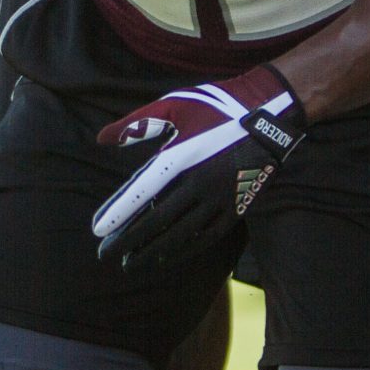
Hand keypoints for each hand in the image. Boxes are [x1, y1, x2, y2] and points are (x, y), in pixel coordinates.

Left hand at [91, 66, 305, 269]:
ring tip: (133, 263)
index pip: (142, 192)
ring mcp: (220, 198)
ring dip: (154, 251)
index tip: (98, 230)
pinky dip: (185, 249)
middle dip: (130, 241)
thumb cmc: (217, 108)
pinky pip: (207, 236)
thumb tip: (101, 139)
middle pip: (158, 220)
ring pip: (182, 233)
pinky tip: (167, 257)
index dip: (119, 213)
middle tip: (107, 255)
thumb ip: (138, 124)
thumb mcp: (174, 106)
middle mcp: (199, 183)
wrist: (270, 116)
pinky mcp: (237, 208)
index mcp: (181, 157)